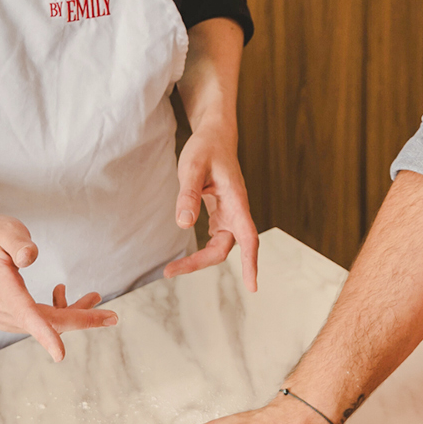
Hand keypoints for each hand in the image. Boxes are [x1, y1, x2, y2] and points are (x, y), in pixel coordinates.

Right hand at [0, 213, 114, 360]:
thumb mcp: (3, 228)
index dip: (45, 334)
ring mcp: (4, 315)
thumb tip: (29, 256)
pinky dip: (58, 310)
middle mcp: (1, 307)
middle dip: (81, 320)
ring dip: (73, 313)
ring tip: (94, 296)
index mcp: (0, 288)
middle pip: (46, 322)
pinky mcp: (10, 316)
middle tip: (113, 317)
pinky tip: (62, 291)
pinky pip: (39, 320)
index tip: (59, 354)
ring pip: (46, 323)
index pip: (26, 314)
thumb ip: (17, 241)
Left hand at [163, 123, 258, 292]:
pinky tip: (189, 256)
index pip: (248, 236)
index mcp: (236, 200)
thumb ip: (188, 194)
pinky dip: (203, 250)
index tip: (253, 287)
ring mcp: (230, 213)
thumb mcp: (191, 166)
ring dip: (200, 259)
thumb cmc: (206, 148)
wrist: (215, 136)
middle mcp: (237, 210)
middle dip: (200, 263)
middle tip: (170, 271)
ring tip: (173, 268)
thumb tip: (183, 224)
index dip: (251, 262)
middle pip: (225, 248)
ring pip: (219, 246)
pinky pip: (216, 238)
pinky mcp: (222, 213)